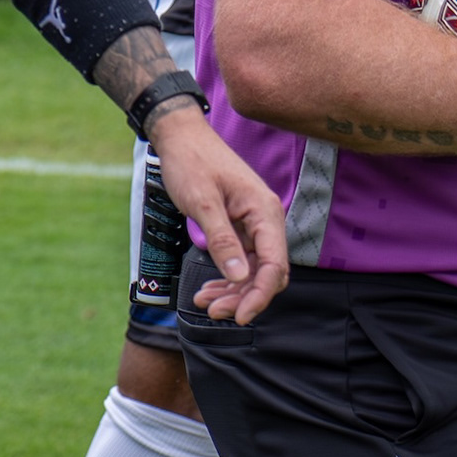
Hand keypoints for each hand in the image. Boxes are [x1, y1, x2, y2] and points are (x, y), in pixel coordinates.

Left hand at [148, 100, 289, 323]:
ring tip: (204, 303)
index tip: (240, 316)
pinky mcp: (239, 228)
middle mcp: (266, 221)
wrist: (181, 139)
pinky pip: (240, 261)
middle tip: (213, 311)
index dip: (260, 294)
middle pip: (266, 272)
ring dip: (233, 291)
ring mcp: (253, 226)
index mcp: (265, 212)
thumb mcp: (202, 202)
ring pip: (253, 270)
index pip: (274, 264)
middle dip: (244, 296)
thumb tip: (241, 275)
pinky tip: (208, 290)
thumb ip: (222, 239)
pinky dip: (226, 278)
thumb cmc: (192, 164)